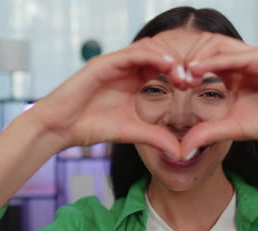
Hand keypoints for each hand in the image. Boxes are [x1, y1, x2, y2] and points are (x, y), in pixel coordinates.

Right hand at [26, 38, 185, 156]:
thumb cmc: (92, 127)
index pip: (162, 70)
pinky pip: (132, 54)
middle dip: (179, 66)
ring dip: (168, 59)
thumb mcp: (132, 132)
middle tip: (194, 80)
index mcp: (133, 82)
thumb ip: (156, 136)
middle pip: (159, 56)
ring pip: (148, 50)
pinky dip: (151, 56)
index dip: (180, 76)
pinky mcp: (103, 63)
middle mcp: (126, 70)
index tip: (196, 88)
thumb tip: (182, 152)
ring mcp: (114, 64)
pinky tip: (167, 66)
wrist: (60, 128)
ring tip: (182, 74)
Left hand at [181, 33, 257, 154]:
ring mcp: (254, 57)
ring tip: (186, 74)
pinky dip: (215, 61)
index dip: (186, 67)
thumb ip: (206, 132)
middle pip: (207, 44)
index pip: (203, 57)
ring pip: (218, 43)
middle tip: (177, 78)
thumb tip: (183, 148)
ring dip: (199, 56)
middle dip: (188, 57)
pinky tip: (200, 71)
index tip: (174, 84)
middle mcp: (242, 60)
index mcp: (232, 71)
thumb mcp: (230, 127)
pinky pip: (236, 55)